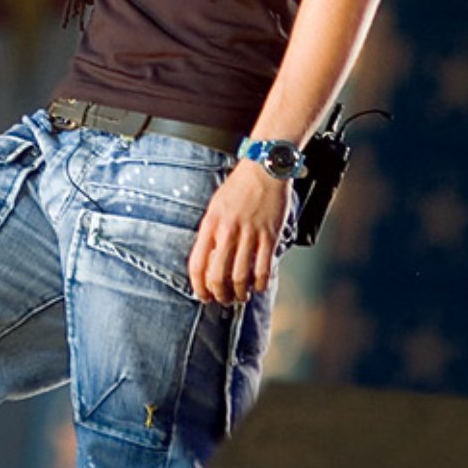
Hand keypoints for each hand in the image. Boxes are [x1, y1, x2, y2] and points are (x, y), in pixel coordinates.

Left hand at [188, 160, 290, 303]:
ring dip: (240, 293)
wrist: (264, 168)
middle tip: (224, 299)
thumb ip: (211, 232)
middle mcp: (228, 230)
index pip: (197, 264)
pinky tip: (259, 286)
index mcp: (211, 223)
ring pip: (241, 277)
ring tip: (241, 295)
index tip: (203, 296)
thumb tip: (208, 260)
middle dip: (220, 295)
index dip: (199, 286)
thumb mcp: (216, 206)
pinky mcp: (270, 235)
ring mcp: (250, 233)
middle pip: (218, 276)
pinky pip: (264, 268)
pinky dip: (261, 283)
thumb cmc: (239, 187)